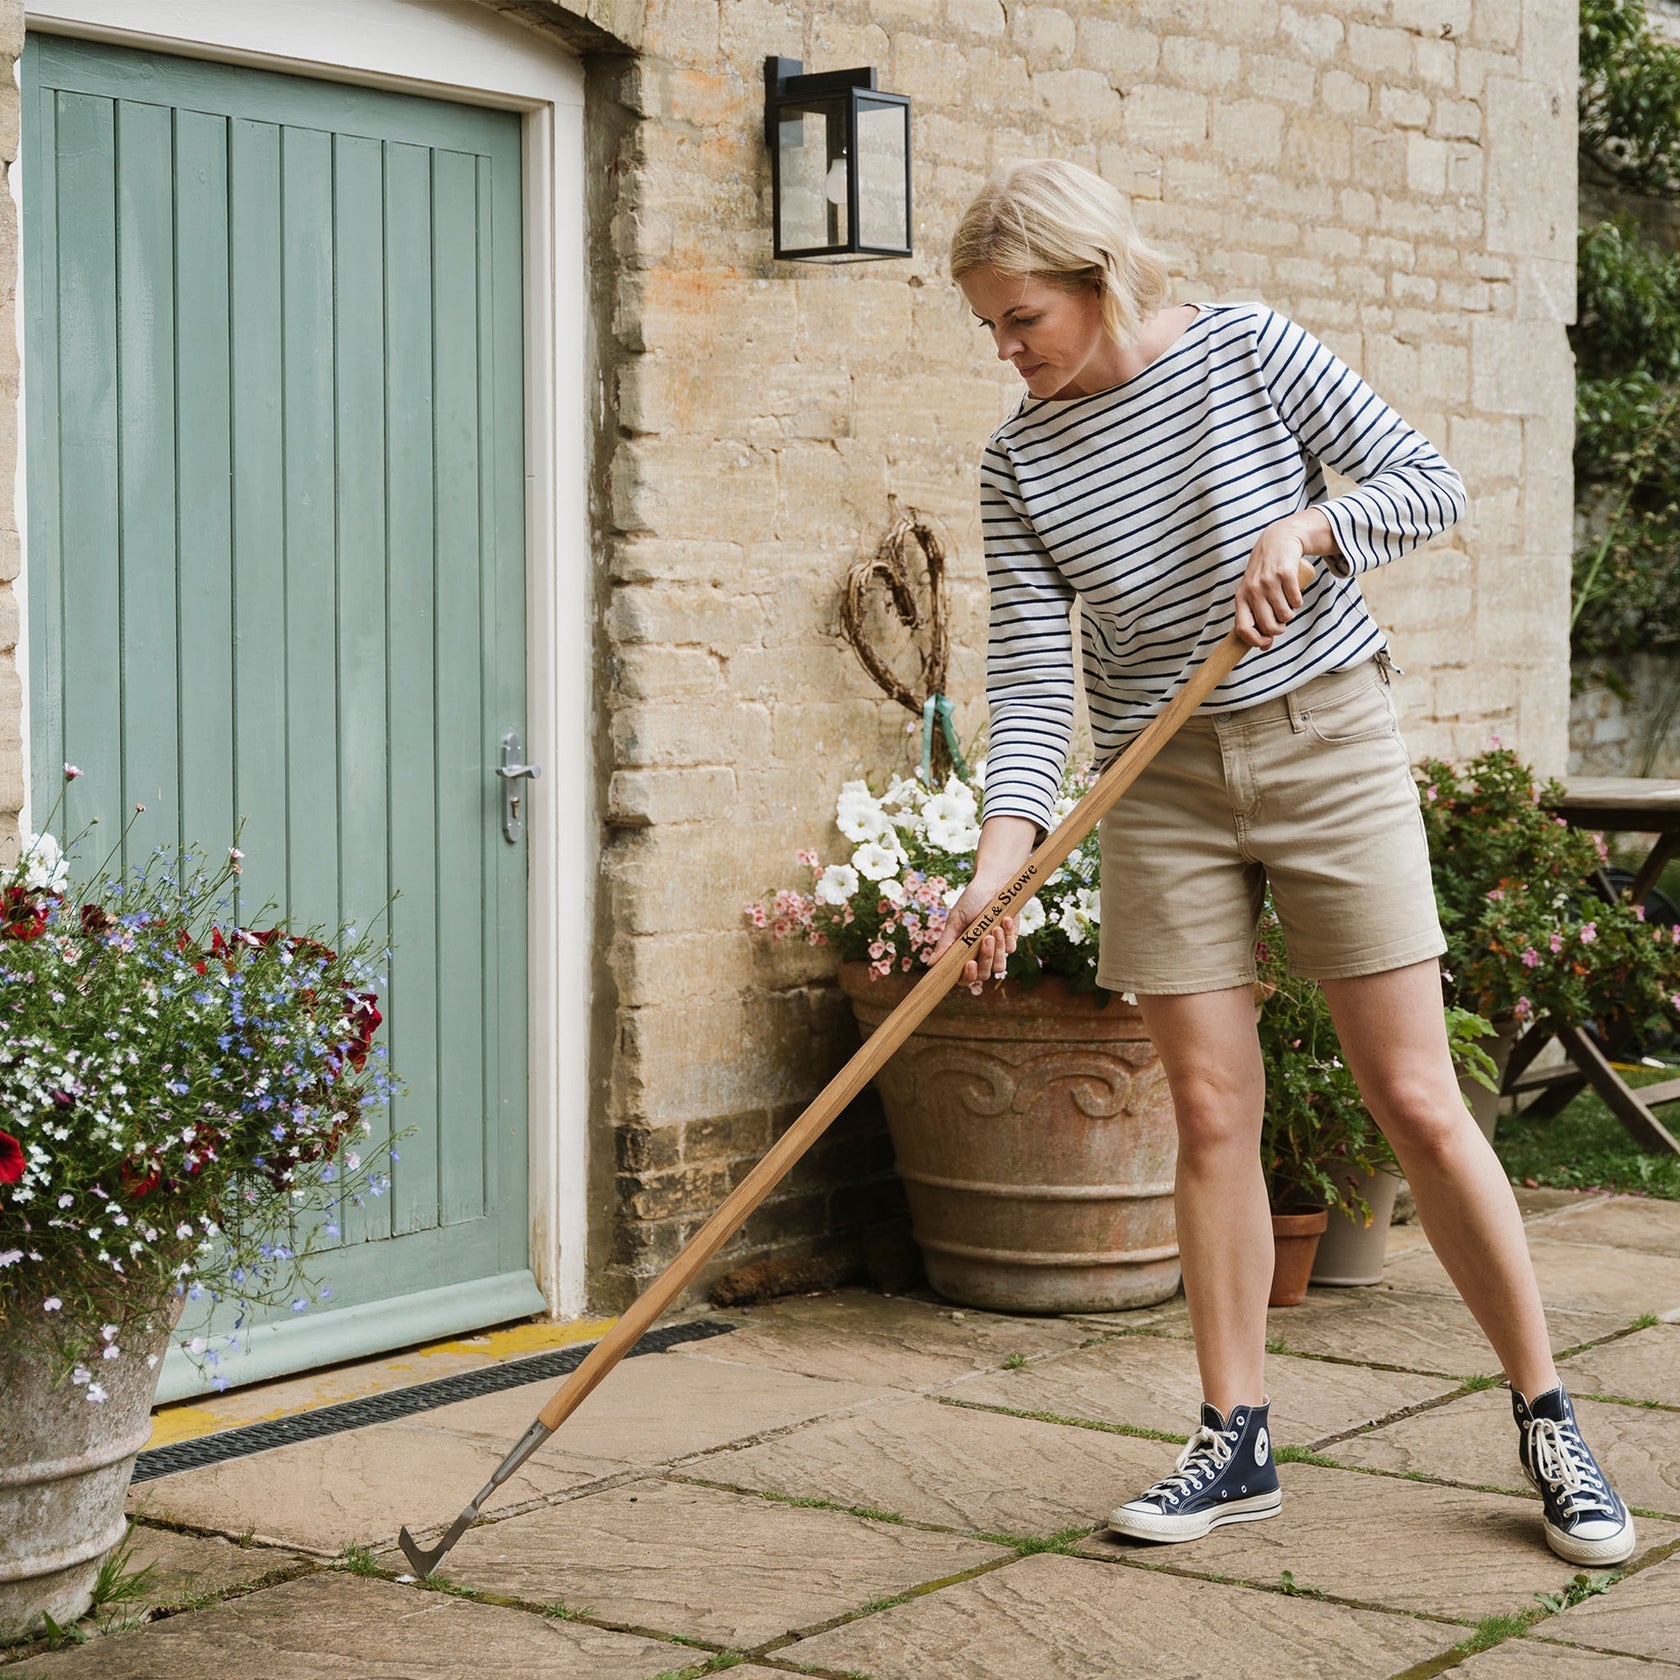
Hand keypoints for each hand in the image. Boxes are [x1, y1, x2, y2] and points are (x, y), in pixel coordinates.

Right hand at [930, 881, 1018, 995]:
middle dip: (985, 958)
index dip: (967, 976)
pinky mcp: (1009, 941)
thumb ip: (945, 943)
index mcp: (961, 952)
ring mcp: (995, 950)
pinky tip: (1005, 919)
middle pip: (982, 975)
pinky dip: (1008, 935)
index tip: (970, 964)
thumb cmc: (972, 900)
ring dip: (997, 950)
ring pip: (999, 967)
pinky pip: (1010, 949)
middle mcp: (978, 954)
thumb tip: (930, 963)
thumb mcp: (955, 920)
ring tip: (996, 929)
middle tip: (986, 938)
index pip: (963, 977)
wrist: (995, 883)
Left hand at [1235, 518, 1315, 649]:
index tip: (1266, 642)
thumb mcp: (1255, 593)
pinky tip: (1294, 593)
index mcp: (1241, 598)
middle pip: (1268, 626)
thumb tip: (1264, 647)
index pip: (1242, 629)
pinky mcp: (1285, 573)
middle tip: (1282, 620)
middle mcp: (1252, 590)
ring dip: (1290, 613)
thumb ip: (1258, 618)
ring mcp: (1268, 581)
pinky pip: (1296, 601)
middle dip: (1279, 629)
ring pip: (1285, 615)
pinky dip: (1298, 601)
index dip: (1255, 641)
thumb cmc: (1265, 573)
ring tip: (1287, 602)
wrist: (1278, 540)